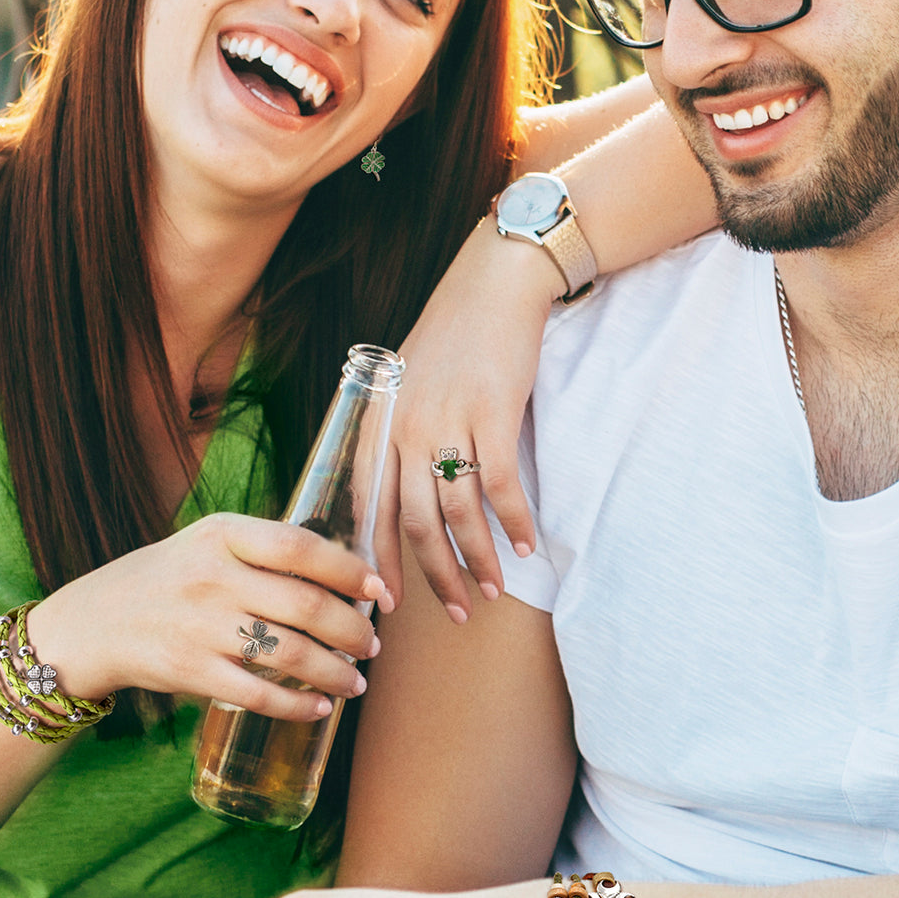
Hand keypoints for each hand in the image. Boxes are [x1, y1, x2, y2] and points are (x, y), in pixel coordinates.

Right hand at [26, 513, 383, 722]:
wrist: (90, 624)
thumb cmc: (169, 578)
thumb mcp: (209, 543)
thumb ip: (264, 550)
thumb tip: (346, 572)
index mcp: (222, 534)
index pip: (300, 545)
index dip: (349, 569)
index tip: (381, 590)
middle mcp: (212, 576)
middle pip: (306, 605)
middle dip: (353, 630)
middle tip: (373, 645)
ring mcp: (199, 626)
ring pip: (290, 654)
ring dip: (335, 672)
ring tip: (356, 680)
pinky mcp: (188, 671)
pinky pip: (257, 693)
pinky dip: (297, 705)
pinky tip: (320, 708)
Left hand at [379, 220, 556, 620]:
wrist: (493, 284)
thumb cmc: (454, 334)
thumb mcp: (408, 380)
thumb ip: (401, 430)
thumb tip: (405, 488)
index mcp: (381, 422)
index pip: (370, 507)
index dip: (379, 560)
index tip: (387, 602)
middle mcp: (406, 427)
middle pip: (415, 523)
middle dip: (435, 577)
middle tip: (455, 613)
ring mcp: (448, 421)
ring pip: (459, 514)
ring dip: (480, 560)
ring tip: (494, 591)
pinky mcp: (493, 415)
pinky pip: (501, 487)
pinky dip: (516, 522)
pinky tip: (528, 545)